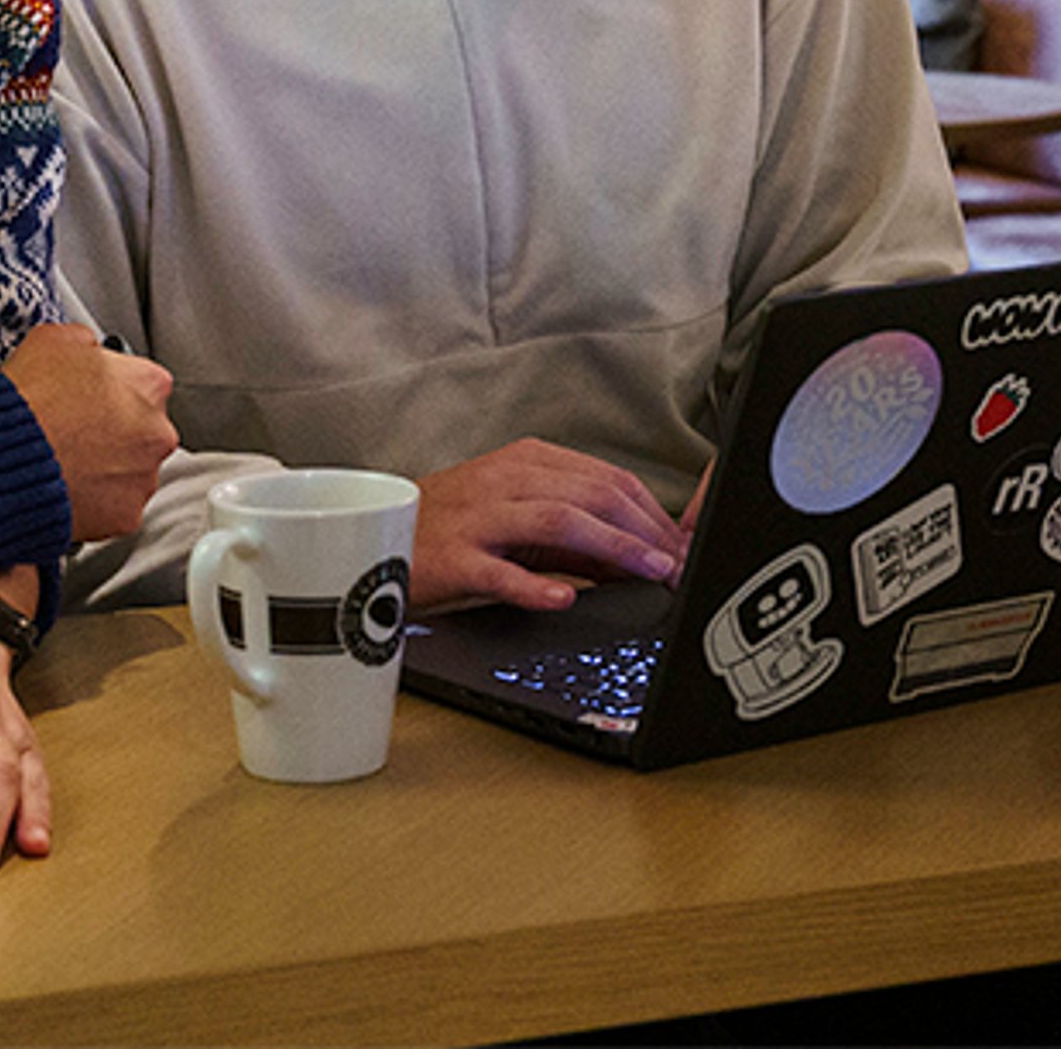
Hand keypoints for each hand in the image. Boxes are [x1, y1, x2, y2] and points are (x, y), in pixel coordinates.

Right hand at [2, 321, 176, 540]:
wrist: (5, 458)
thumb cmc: (28, 400)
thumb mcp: (53, 340)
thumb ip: (84, 342)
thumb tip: (86, 348)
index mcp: (148, 384)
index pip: (142, 384)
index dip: (110, 390)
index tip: (90, 398)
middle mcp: (157, 432)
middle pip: (142, 431)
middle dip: (113, 433)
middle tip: (75, 434)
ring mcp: (143, 477)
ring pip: (131, 473)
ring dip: (105, 470)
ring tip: (65, 465)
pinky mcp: (126, 516)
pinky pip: (114, 510)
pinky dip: (94, 505)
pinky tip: (67, 492)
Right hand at [413, 440, 689, 612]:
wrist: (378, 538)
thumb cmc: (452, 528)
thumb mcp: (520, 518)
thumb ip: (576, 534)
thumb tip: (638, 559)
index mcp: (528, 461)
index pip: (608, 479)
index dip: (653, 514)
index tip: (682, 547)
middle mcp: (507, 479)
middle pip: (592, 495)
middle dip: (644, 531)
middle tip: (678, 565)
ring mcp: (479, 517)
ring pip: (558, 521)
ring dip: (612, 547)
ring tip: (647, 572)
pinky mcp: (452, 558)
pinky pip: (498, 571)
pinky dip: (534, 586)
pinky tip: (563, 598)